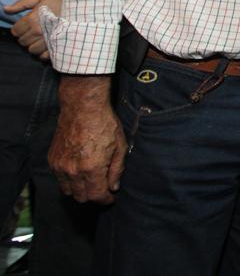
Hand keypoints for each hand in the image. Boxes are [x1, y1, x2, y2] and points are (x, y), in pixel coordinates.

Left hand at [4, 0, 62, 60]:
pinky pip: (44, 56)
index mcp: (32, 19)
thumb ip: (22, 3)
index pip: (16, 31)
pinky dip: (43, 52)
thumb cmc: (60, 1)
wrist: (82, 7)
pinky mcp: (57, 47)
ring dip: (34, 45)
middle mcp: (39, 31)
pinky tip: (47, 45)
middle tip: (34, 30)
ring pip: (32, 50)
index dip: (18, 28)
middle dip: (26, 36)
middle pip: (23, 42)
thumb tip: (6, 9)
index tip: (25, 25)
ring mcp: (48, 40)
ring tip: (41, 38)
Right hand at [48, 76, 124, 203]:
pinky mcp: (52, 159)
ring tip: (91, 181)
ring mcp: (60, 166)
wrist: (82, 107)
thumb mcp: (119, 146)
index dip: (105, 200)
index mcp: (91, 168)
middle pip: (81, 197)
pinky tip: (79, 171)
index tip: (111, 198)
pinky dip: (69, 180)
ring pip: (68, 190)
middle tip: (102, 189)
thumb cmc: (105, 124)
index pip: (96, 195)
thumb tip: (114, 187)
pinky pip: (59, 179)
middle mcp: (73, 171)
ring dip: (80, 190)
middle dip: (93, 196)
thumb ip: (117, 170)